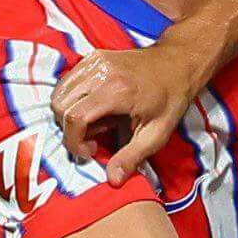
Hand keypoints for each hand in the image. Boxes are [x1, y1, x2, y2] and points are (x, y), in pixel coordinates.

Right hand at [50, 42, 207, 179]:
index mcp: (118, 90)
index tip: (90, 152)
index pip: (75, 117)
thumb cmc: (171, 99)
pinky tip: (94, 107)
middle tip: (95, 137)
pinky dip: (72, 99)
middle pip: (60, 105)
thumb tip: (112, 180)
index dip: (74, 141)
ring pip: (59, 93)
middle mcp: (101, 72)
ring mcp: (95, 61)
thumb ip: (132, 157)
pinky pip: (67, 82)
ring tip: (96, 122)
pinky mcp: (92, 57)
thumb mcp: (157, 134)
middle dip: (70, 129)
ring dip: (69, 114)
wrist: (178, 63)